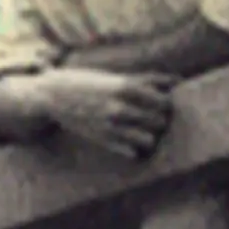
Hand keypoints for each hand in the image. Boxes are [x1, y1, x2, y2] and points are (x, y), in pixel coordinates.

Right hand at [31, 68, 178, 159]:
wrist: (53, 95)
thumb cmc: (87, 82)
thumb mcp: (115, 77)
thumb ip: (144, 80)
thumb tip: (175, 80)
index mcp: (125, 87)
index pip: (163, 100)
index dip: (167, 102)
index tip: (163, 102)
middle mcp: (120, 107)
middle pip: (159, 120)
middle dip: (161, 119)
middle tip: (156, 117)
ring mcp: (111, 125)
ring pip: (149, 139)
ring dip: (151, 135)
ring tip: (146, 131)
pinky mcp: (102, 139)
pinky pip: (131, 151)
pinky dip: (135, 148)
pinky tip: (131, 142)